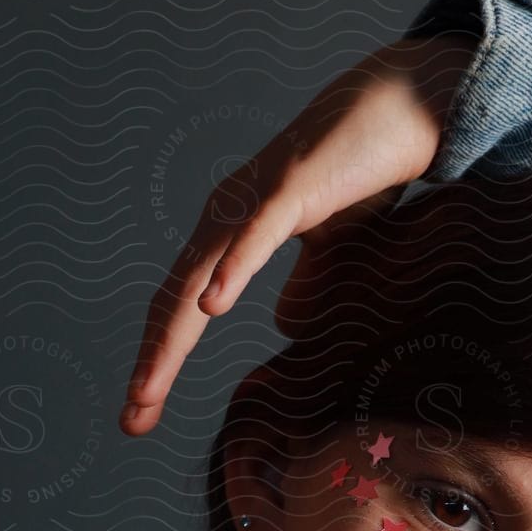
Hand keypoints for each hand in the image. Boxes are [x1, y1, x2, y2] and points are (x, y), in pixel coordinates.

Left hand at [119, 33, 476, 435]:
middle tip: (132, 421)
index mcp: (230, 236)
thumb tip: (281, 326)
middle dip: (152, 365)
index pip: (182, 308)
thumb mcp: (330, 248)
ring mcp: (254, 202)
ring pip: (200, 277)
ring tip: (148, 387)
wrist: (399, 109)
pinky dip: (231, 270)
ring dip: (171, 337)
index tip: (142, 414)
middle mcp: (227, 218)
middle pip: (175, 301)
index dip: (161, 360)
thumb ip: (305, 285)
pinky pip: (256, 235)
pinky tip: (211, 308)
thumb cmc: (362, 174)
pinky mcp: (292, 187)